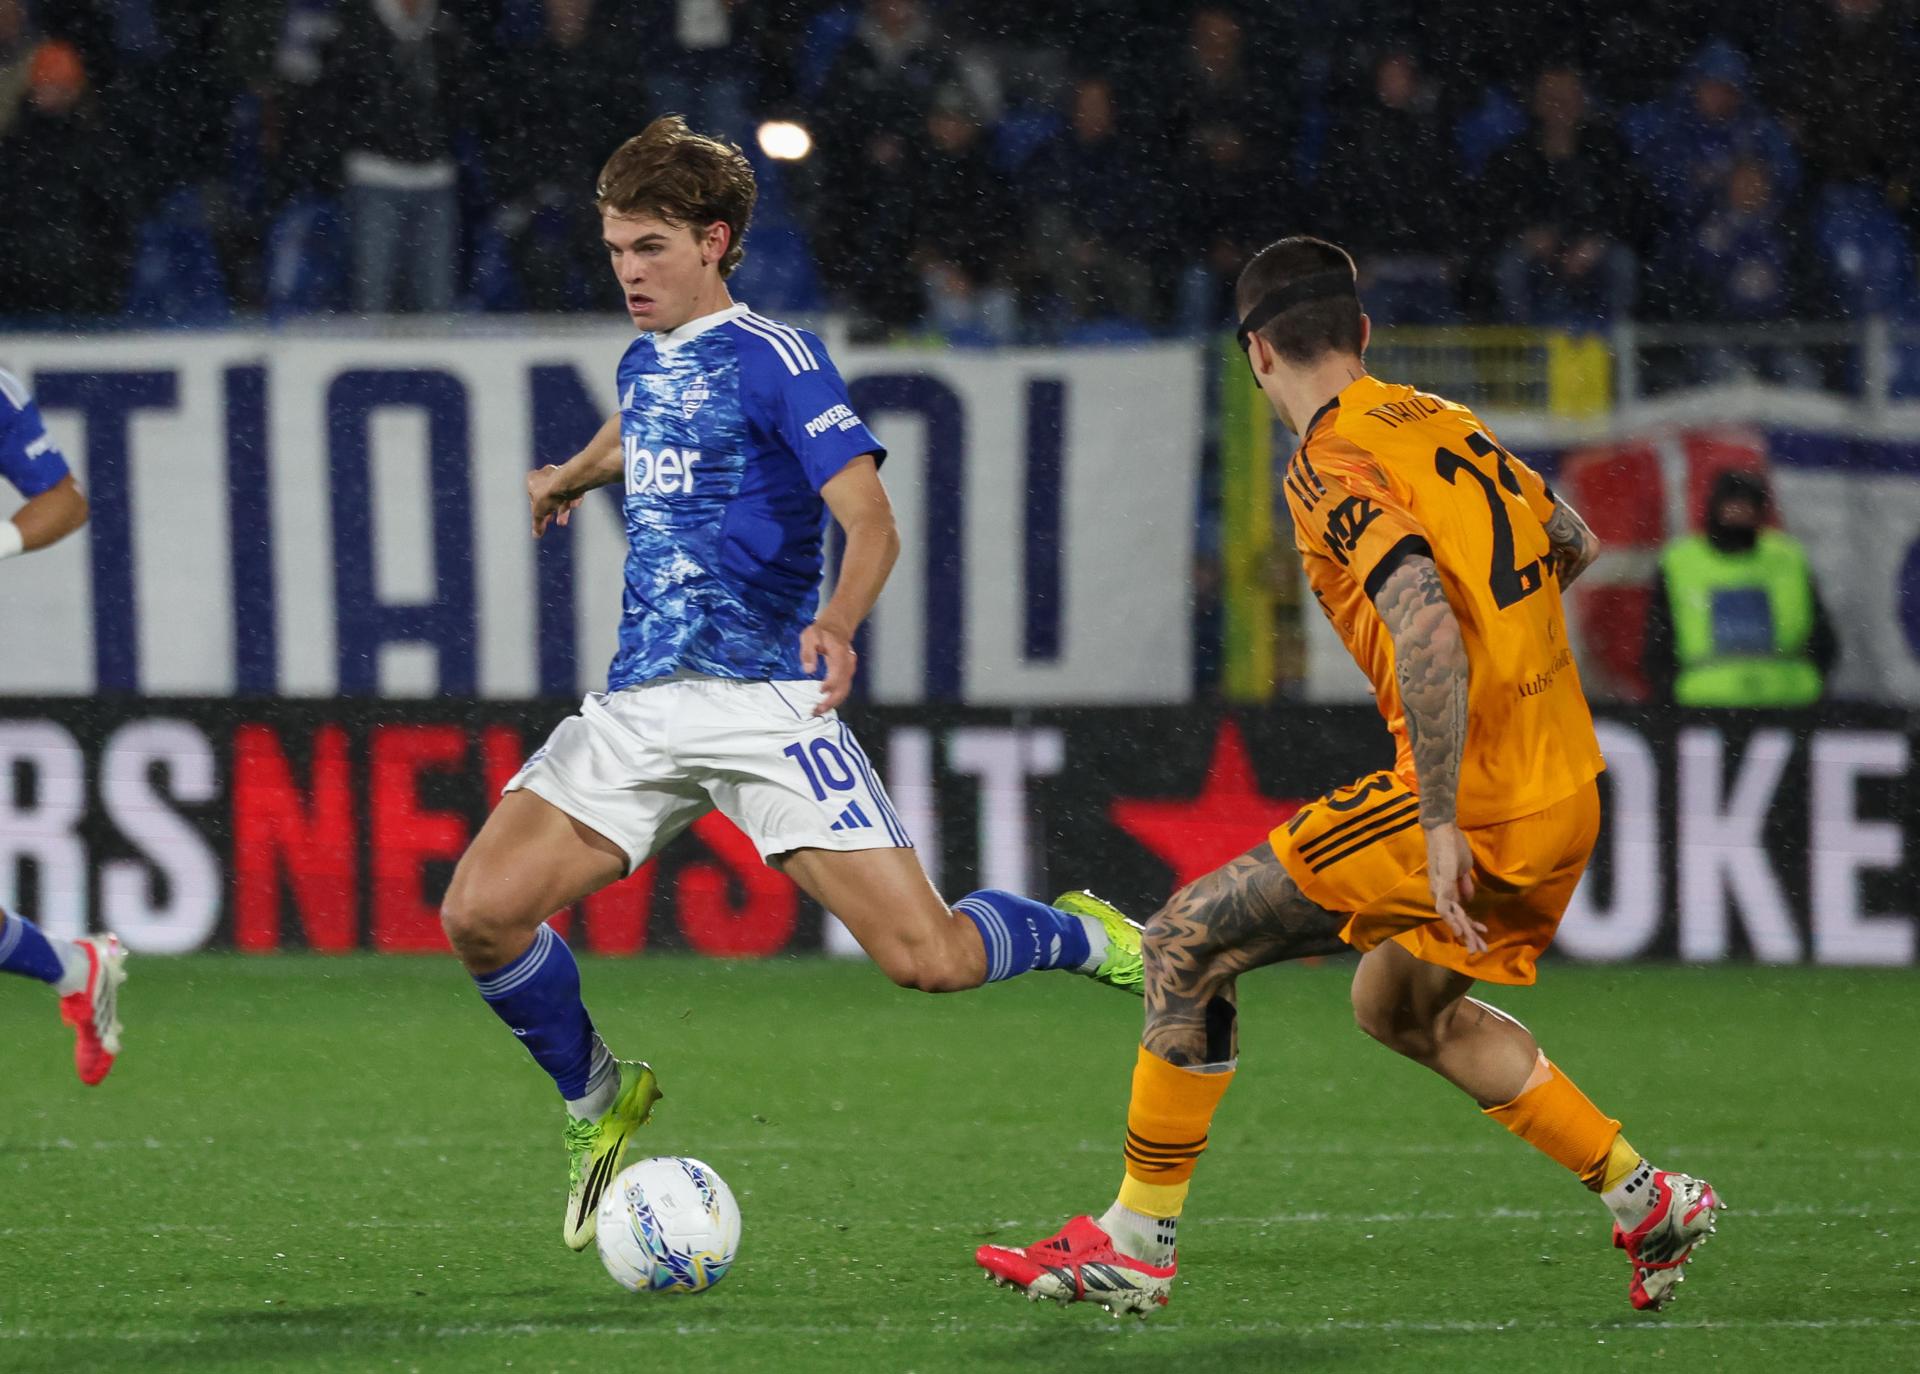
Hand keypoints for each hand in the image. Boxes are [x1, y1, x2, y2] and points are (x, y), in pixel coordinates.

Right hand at [528, 464, 584, 537]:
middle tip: (553, 521)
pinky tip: (575, 505)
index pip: (533, 497)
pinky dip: (574, 500)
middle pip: (549, 497)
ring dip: (562, 510)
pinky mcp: (575, 479)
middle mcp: (546, 474)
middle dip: (552, 511)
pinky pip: (574, 492)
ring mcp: (561, 475)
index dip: (538, 511)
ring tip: (562, 522)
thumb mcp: (538, 513)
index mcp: (533, 479)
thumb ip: (537, 524)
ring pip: (562, 496)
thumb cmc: (548, 493)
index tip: (542, 521)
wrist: (567, 483)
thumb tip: (536, 535)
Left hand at [798, 619, 857, 714]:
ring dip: (834, 702)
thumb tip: (808, 670)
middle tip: (818, 710)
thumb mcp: (809, 636)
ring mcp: (850, 669)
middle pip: (844, 685)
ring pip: (845, 689)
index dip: (831, 684)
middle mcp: (848, 663)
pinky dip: (836, 698)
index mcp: (839, 653)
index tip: (820, 691)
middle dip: (832, 700)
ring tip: (820, 710)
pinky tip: (827, 704)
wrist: (837, 627)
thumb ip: (808, 653)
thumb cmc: (821, 632)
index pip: (838, 672)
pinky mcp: (848, 673)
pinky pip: (845, 688)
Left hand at [1424, 821, 1485, 952]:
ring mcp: (1440, 889)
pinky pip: (1445, 906)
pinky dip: (1452, 919)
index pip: (1459, 913)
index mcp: (1446, 891)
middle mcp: (1440, 894)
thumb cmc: (1452, 846)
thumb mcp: (1462, 869)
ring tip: (1474, 947)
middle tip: (1481, 951)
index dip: (1470, 925)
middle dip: (1470, 936)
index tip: (1484, 933)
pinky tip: (1459, 931)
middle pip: (1456, 920)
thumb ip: (1464, 885)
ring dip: (1464, 932)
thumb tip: (1469, 900)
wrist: (1443, 830)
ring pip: (1452, 917)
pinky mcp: (1442, 883)